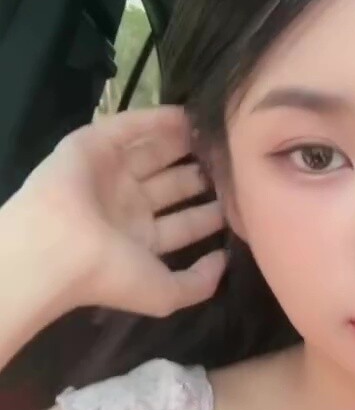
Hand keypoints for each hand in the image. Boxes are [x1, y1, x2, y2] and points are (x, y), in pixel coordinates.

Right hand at [10, 106, 226, 317]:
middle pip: (172, 185)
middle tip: (231, 162)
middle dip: (200, 175)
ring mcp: (109, 175)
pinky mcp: (93, 145)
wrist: (59, 248)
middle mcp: (126, 206)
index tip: (241, 198)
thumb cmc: (112, 274)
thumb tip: (225, 262)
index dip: (210, 213)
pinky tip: (186, 114)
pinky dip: (156, 120)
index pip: (183, 223)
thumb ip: (199, 283)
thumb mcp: (165, 294)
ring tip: (214, 134)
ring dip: (182, 145)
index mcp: (140, 240)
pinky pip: (129, 128)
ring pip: (153, 154)